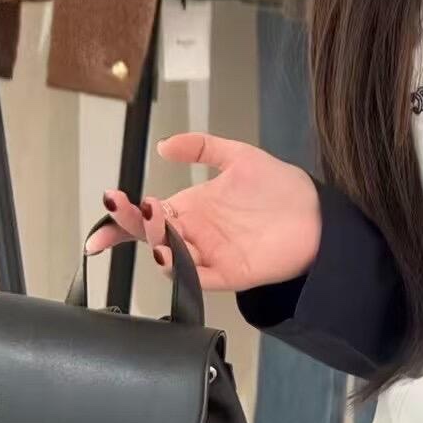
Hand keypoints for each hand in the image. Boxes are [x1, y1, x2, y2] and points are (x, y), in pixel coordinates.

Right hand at [85, 132, 321, 292]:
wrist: (317, 213)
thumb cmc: (279, 188)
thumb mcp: (238, 156)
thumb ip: (202, 147)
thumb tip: (165, 145)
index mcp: (192, 209)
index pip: (147, 214)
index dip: (121, 215)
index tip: (105, 207)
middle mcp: (196, 234)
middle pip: (151, 234)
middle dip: (130, 224)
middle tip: (125, 209)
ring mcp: (211, 255)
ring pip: (170, 256)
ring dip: (155, 242)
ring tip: (152, 222)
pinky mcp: (230, 274)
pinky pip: (197, 277)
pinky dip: (180, 270)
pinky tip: (169, 253)